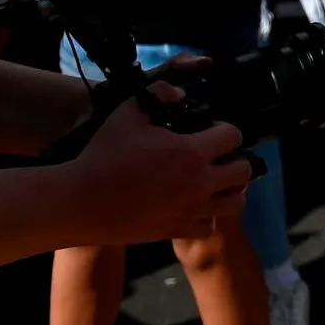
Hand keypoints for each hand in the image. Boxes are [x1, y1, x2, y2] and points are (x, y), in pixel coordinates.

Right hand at [69, 95, 255, 245]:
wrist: (81, 202)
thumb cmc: (103, 155)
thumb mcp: (128, 113)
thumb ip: (159, 94)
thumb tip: (180, 93)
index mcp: (191, 152)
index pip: (234, 136)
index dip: (226, 129)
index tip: (212, 130)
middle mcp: (199, 183)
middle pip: (243, 171)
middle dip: (236, 159)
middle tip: (219, 157)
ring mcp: (191, 210)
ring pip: (235, 203)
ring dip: (230, 190)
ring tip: (215, 182)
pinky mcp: (177, 231)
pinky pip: (209, 226)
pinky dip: (209, 216)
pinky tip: (194, 206)